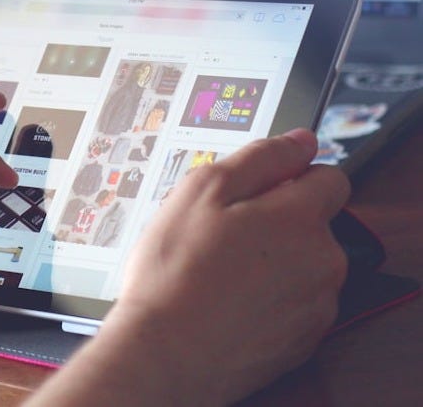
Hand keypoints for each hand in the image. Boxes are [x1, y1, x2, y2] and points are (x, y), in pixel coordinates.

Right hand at [27, 129, 349, 405]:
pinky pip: (296, 304)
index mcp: (300, 216)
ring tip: (221, 272)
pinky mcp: (304, 339)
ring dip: (275, 261)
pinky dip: (272, 299)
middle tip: (224, 234)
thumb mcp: (201, 192)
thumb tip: (300, 141)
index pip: (328, 176)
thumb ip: (259, 158)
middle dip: (278, 221)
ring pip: (305, 265)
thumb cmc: (175, 274)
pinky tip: (230, 301)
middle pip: (315, 223)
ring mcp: (317, 303)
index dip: (289, 177)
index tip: (256, 192)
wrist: (166, 353)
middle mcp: (323, 259)